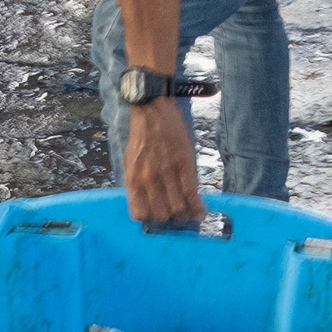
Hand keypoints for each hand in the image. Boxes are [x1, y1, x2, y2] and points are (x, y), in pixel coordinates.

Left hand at [121, 100, 204, 226]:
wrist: (152, 112)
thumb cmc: (141, 136)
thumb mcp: (130, 161)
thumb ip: (136, 182)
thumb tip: (144, 202)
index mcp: (133, 179)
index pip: (140, 212)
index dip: (150, 220)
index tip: (157, 219)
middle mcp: (148, 179)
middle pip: (161, 213)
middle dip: (169, 219)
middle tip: (176, 218)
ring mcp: (167, 172)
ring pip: (177, 206)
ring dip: (185, 215)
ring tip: (189, 217)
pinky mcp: (184, 165)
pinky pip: (191, 193)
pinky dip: (197, 206)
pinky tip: (201, 212)